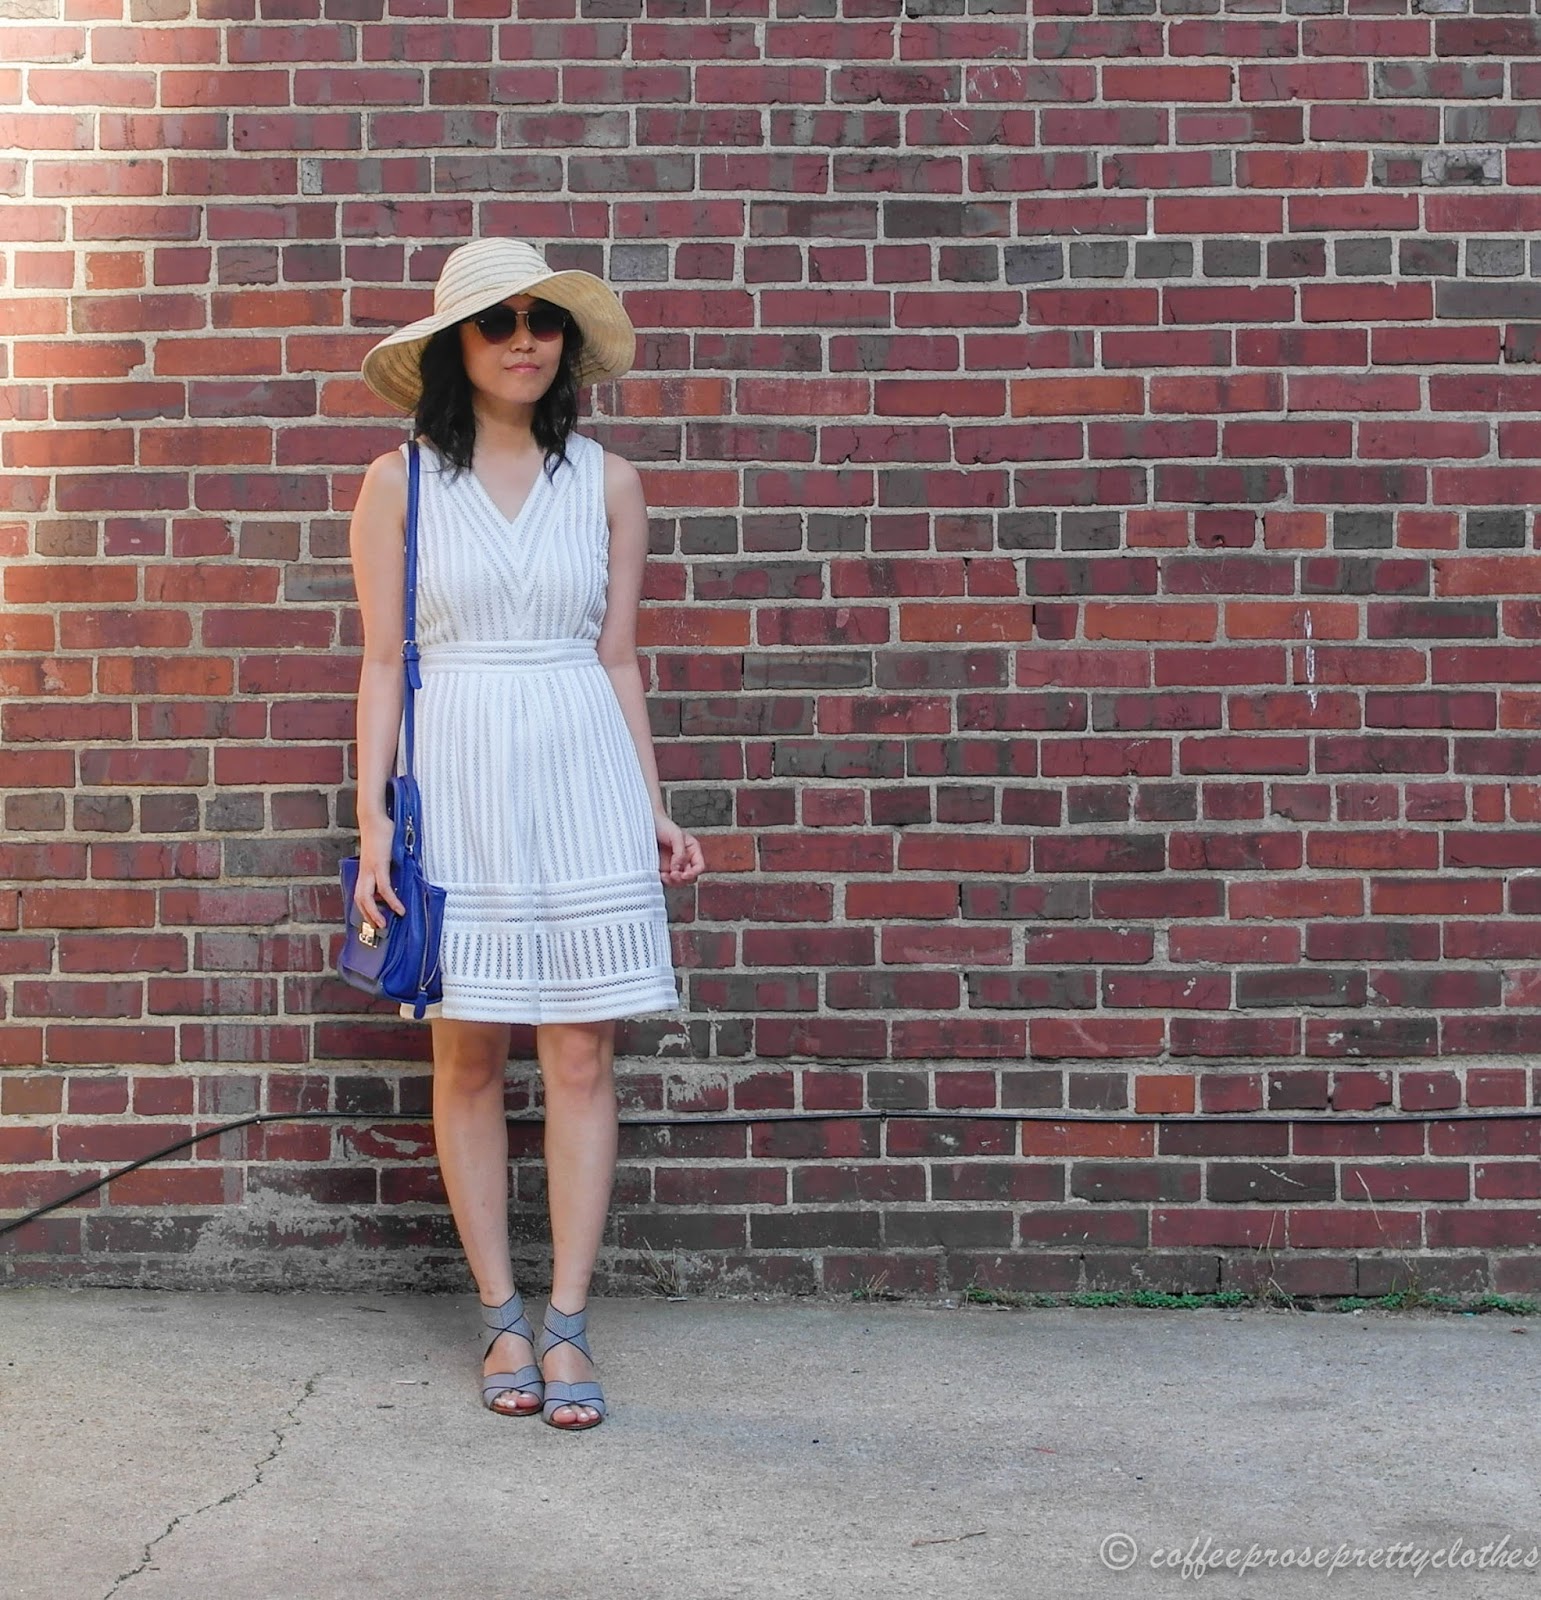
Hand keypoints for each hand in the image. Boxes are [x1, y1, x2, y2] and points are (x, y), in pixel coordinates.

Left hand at [354, 812, 405, 929]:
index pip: (360, 893)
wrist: (374, 818)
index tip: (375, 918)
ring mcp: (370, 869)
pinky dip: (391, 900)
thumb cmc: (381, 832)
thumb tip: (400, 870)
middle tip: (378, 928)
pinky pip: (384, 888)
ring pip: (367, 898)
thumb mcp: (385, 852)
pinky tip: (399, 908)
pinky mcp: (379, 865)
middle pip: (359, 899)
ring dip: (375, 913)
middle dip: (367, 916)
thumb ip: (389, 863)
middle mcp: (364, 872)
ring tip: (385, 924)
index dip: (365, 908)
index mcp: (365, 870)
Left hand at [654, 812, 703, 884]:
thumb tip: (678, 868)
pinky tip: (660, 875)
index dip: (694, 873)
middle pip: (690, 877)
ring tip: (665, 876)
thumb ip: (680, 852)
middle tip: (673, 874)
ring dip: (674, 882)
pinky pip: (668, 880)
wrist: (646, 824)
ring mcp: (673, 865)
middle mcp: (685, 859)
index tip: (684, 874)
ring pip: (679, 881)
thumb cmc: (663, 826)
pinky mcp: (663, 869)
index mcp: (692, 850)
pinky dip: (665, 881)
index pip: (699, 866)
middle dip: (682, 879)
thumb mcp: (676, 835)